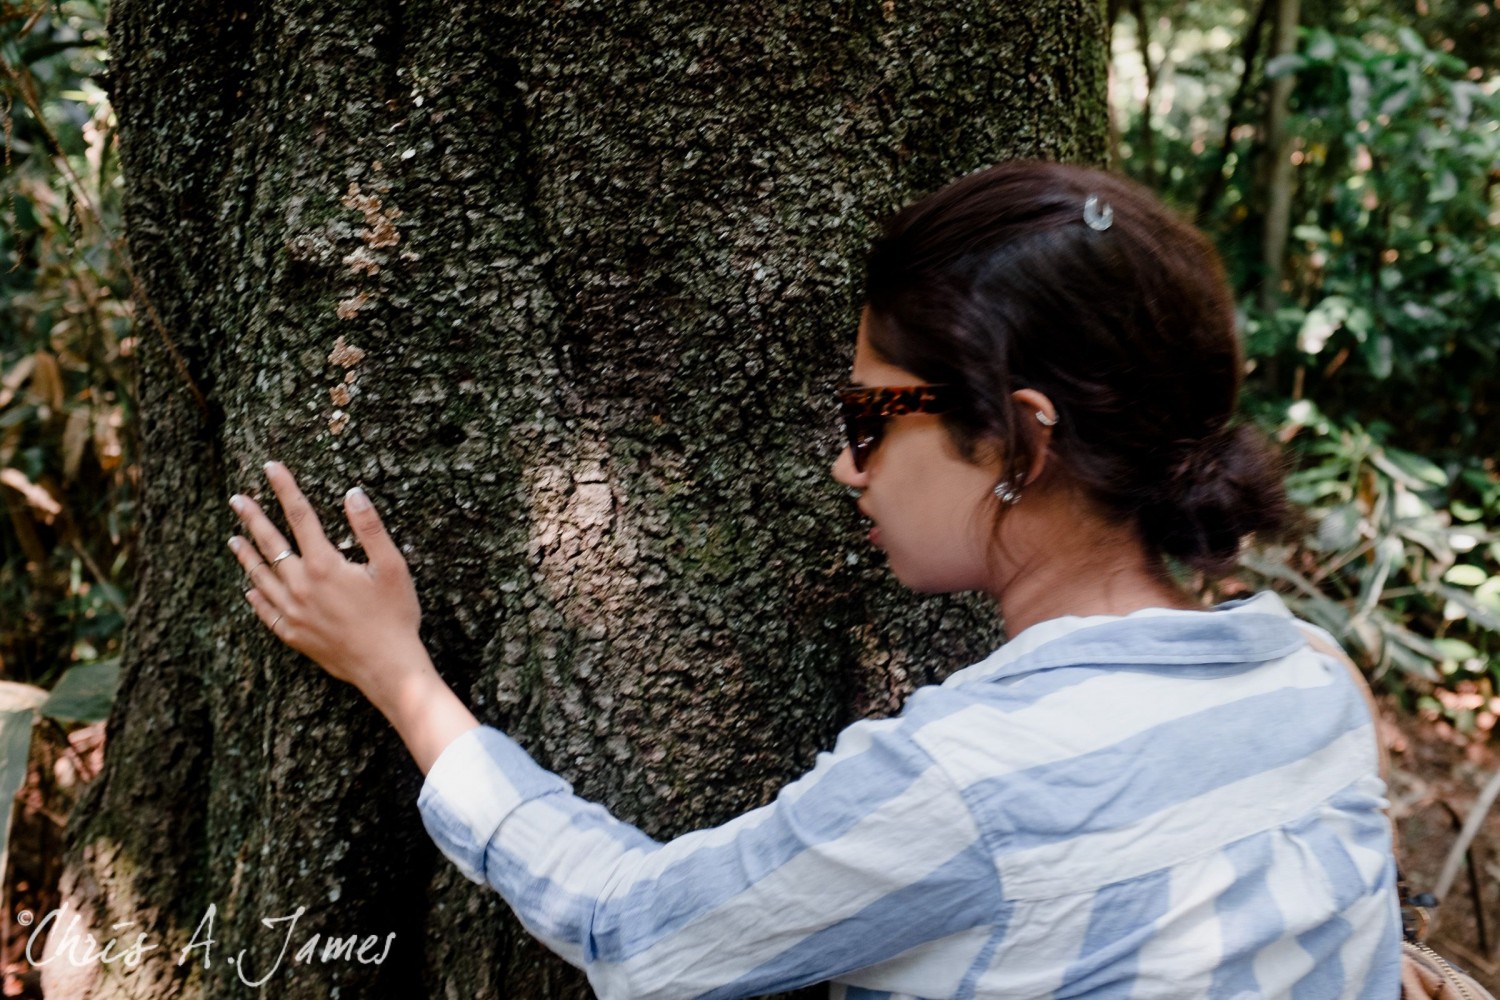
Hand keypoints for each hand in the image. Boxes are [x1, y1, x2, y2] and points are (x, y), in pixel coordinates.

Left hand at [228, 461, 422, 692]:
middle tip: (236, 499)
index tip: (271, 468)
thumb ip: (370, 528)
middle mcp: (301, 587)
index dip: (285, 489)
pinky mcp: (294, 635)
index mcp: (324, 565)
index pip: (300, 516)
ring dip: (246, 556)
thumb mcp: (392, 567)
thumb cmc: (395, 615)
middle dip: (253, 518)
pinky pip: (266, 611)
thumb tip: (352, 494)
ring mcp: (294, 613)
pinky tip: (249, 590)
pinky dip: (255, 597)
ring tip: (233, 539)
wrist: (387, 667)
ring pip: (261, 577)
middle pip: (271, 545)